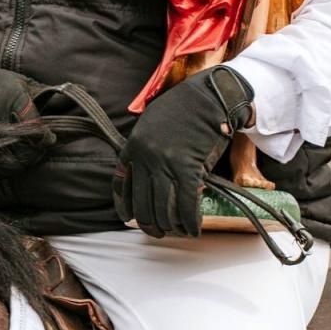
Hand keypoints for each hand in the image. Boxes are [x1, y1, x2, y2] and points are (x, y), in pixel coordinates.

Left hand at [114, 65, 254, 236]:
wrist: (208, 96)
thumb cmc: (183, 108)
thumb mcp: (152, 124)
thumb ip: (145, 149)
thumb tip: (147, 175)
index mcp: (133, 147)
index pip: (122, 185)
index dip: (126, 207)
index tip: (130, 219)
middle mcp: (145, 158)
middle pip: (143, 204)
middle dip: (150, 224)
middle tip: (159, 232)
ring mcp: (166, 164)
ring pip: (164, 209)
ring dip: (171, 227)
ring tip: (178, 232)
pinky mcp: (189, 169)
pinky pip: (187, 205)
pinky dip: (190, 222)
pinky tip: (194, 229)